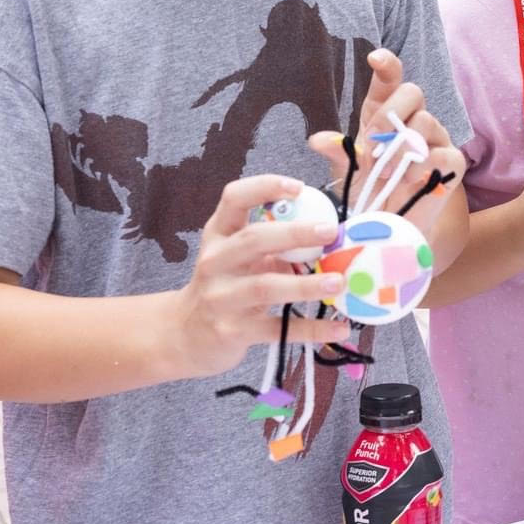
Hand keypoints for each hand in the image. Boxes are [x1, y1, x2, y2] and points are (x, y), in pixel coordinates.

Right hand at [175, 174, 350, 376]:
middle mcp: (215, 262)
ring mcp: (221, 298)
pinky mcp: (233, 331)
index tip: (298, 187)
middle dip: (295, 234)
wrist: (184, 336)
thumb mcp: (235, 258)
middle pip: (253, 240)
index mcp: (218, 235)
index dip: (264, 187)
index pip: (233, 199)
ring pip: (265, 287)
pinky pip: (277, 329)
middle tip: (330, 231)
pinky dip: (311, 329)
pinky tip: (338, 329)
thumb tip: (326, 235)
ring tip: (338, 282)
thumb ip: (270, 244)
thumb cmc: (223, 286)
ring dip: (305, 284)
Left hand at [309, 48, 467, 238]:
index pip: (391, 80)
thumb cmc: (371, 192)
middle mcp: (413, 121)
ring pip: (427, 120)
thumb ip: (338, 154)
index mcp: (385, 114)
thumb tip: (317, 140)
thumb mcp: (347, 173)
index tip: (375, 58)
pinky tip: (410, 180)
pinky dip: (423, 166)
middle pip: (412, 92)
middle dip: (389, 115)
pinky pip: (444, 152)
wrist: (391, 226)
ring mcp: (435, 140)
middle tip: (372, 145)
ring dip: (402, 147)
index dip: (386, 65)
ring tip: (388, 172)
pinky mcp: (452, 163)